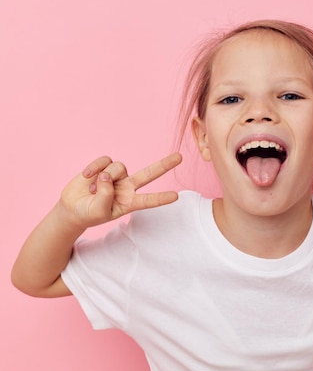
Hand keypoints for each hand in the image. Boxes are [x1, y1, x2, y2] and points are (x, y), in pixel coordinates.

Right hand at [58, 153, 182, 228]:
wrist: (73, 207)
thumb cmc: (89, 213)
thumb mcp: (98, 211)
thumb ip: (105, 195)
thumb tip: (107, 176)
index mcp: (130, 202)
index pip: (149, 200)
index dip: (161, 198)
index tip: (176, 196)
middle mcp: (128, 187)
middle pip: (149, 174)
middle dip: (164, 165)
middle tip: (180, 157)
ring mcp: (117, 176)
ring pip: (118, 167)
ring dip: (102, 178)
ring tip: (92, 190)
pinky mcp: (105, 166)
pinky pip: (104, 161)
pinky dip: (94, 167)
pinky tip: (86, 176)